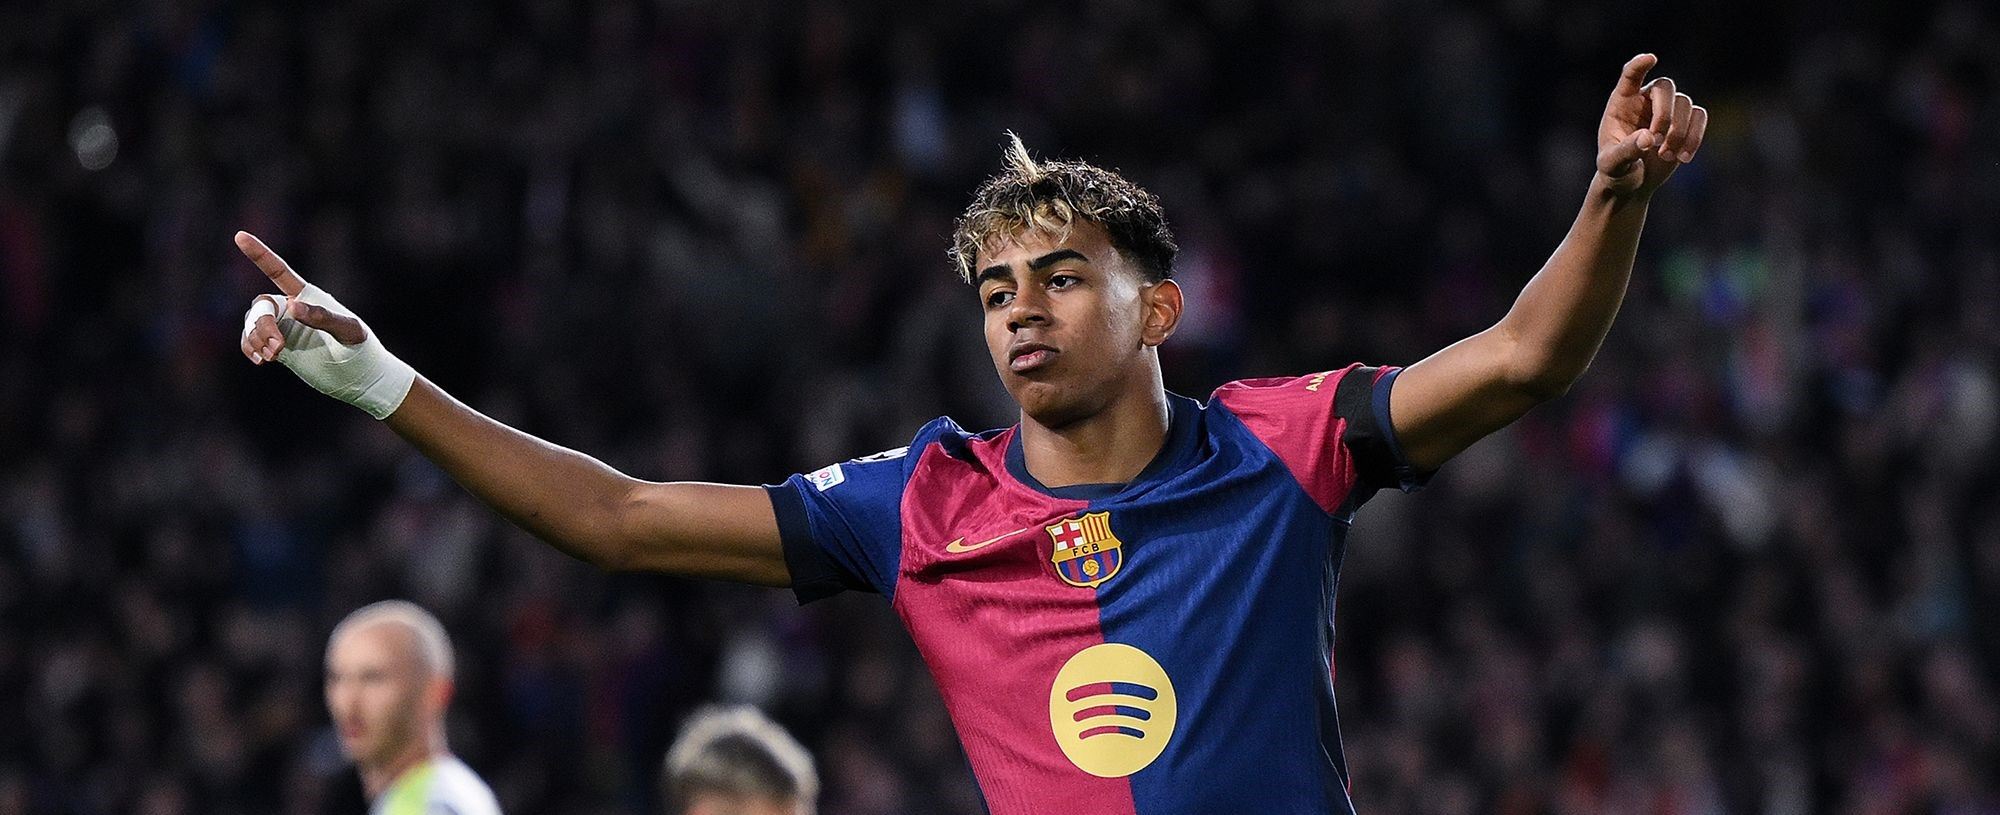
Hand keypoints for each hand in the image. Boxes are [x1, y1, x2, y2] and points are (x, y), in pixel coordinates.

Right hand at [235, 231, 415, 418]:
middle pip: (261, 306)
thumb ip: (323, 317)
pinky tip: (261, 360)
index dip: (259, 254)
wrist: (360, 377)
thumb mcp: (349, 331)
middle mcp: (292, 309)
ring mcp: (284, 328)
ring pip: (252, 323)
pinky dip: (249, 348)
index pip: (278, 271)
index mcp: (308, 296)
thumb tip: (292, 307)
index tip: (239, 235)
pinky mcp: (278, 348)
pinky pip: (251, 341)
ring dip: (255, 339)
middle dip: (262, 325)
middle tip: (277, 348)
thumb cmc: (360, 348)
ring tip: (273, 356)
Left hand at [1595, 54, 1707, 199]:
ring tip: (1665, 156)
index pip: (1630, 75)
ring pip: (1685, 102)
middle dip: (1665, 114)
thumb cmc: (1616, 170)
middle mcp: (1646, 100)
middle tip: (1656, 141)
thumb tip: (1648, 137)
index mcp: (1622, 103)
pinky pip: (1699, 117)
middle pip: (1665, 87)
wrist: (1632, 183)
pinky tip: (1684, 158)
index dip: (1640, 65)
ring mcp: (1668, 109)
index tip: (1651, 58)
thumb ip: (1626, 150)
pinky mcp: (1686, 123)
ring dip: (1680, 131)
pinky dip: (1695, 136)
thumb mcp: (1612, 164)